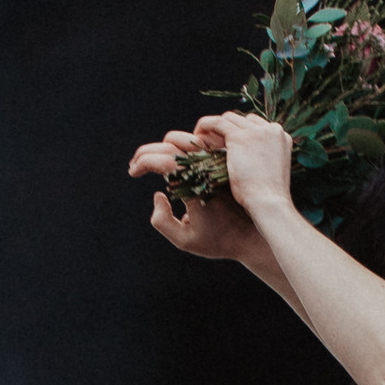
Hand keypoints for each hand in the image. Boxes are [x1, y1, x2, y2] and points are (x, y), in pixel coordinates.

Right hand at [129, 123, 273, 268]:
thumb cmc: (218, 242)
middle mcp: (206, 170)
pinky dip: (179, 150)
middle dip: (147, 153)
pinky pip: (197, 148)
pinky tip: (168, 162)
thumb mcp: (185, 241)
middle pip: (171, 145)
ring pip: (184, 142)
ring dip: (162, 149)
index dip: (143, 162)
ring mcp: (215, 164)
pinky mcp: (221, 164)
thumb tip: (159, 194)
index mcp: (196, 187)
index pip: (164, 160)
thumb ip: (162, 221)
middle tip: (135, 166)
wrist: (252, 235)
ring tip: (149, 163)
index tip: (132, 172)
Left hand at [205, 110, 297, 219]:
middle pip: (243, 120)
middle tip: (215, 145)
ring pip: (229, 118)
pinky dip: (205, 126)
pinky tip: (197, 137)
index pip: (257, 125)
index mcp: (282, 136)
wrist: (268, 202)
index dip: (242, 133)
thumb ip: (262, 156)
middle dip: (229, 130)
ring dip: (217, 129)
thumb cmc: (268, 196)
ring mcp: (256, 131)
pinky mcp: (239, 136)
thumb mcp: (270, 170)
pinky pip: (217, 123)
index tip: (229, 146)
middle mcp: (271, 128)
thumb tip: (246, 154)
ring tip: (206, 143)